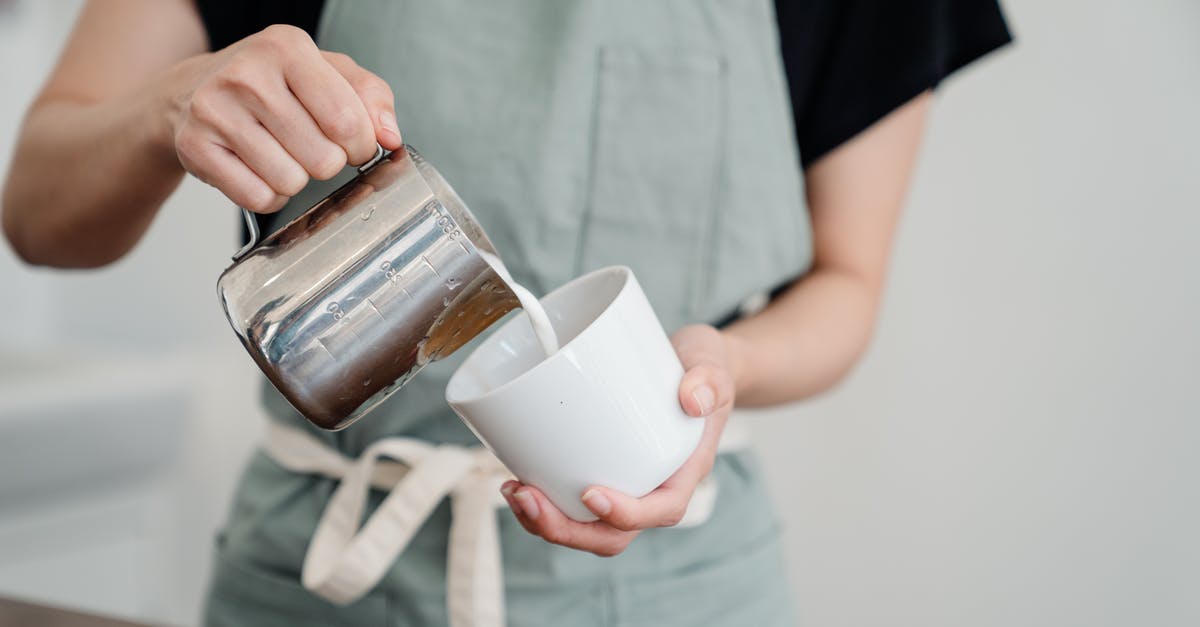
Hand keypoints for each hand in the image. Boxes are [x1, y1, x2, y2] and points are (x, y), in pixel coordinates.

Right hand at [165, 25, 402, 212]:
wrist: (193, 89)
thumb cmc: (273, 83)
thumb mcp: (328, 72)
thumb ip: (371, 96)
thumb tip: (390, 137)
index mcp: (287, 47)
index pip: (347, 121)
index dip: (361, 146)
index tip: (354, 144)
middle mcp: (247, 74)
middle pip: (323, 158)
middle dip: (328, 163)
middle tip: (311, 147)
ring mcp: (215, 110)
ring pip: (291, 182)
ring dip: (297, 180)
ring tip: (282, 154)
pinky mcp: (195, 146)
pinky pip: (258, 198)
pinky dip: (269, 195)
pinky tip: (260, 170)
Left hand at [500, 324, 741, 555]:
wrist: (691, 367)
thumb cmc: (702, 370)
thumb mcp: (712, 365)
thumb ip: (709, 380)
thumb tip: (692, 398)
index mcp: (683, 474)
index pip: (660, 511)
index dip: (625, 514)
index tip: (591, 493)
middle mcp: (653, 490)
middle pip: (612, 534)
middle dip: (567, 529)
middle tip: (527, 497)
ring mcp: (626, 487)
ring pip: (588, 528)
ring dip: (548, 522)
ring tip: (514, 492)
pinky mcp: (603, 474)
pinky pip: (573, 505)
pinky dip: (545, 503)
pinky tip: (518, 481)